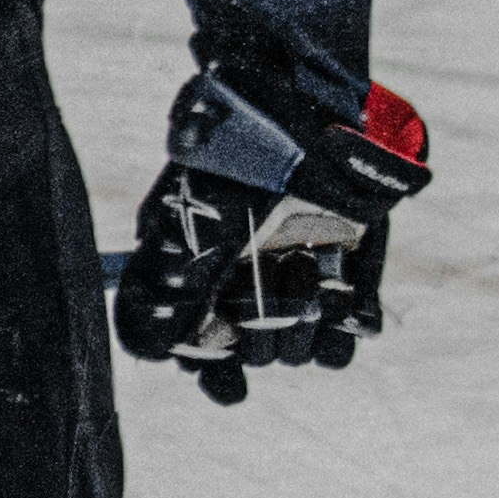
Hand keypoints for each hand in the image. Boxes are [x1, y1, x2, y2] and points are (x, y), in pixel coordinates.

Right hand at [117, 74, 429, 402]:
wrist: (311, 115)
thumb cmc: (235, 156)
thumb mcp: (182, 217)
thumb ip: (161, 287)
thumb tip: (150, 351)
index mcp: (198, 280)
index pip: (198, 354)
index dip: (211, 373)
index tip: (228, 382)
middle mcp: (247, 292)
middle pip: (251, 356)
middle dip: (262, 326)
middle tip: (271, 271)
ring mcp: (299, 293)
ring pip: (296, 353)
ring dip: (303, 317)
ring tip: (306, 264)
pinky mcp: (348, 288)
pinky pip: (344, 345)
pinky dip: (344, 330)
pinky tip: (342, 293)